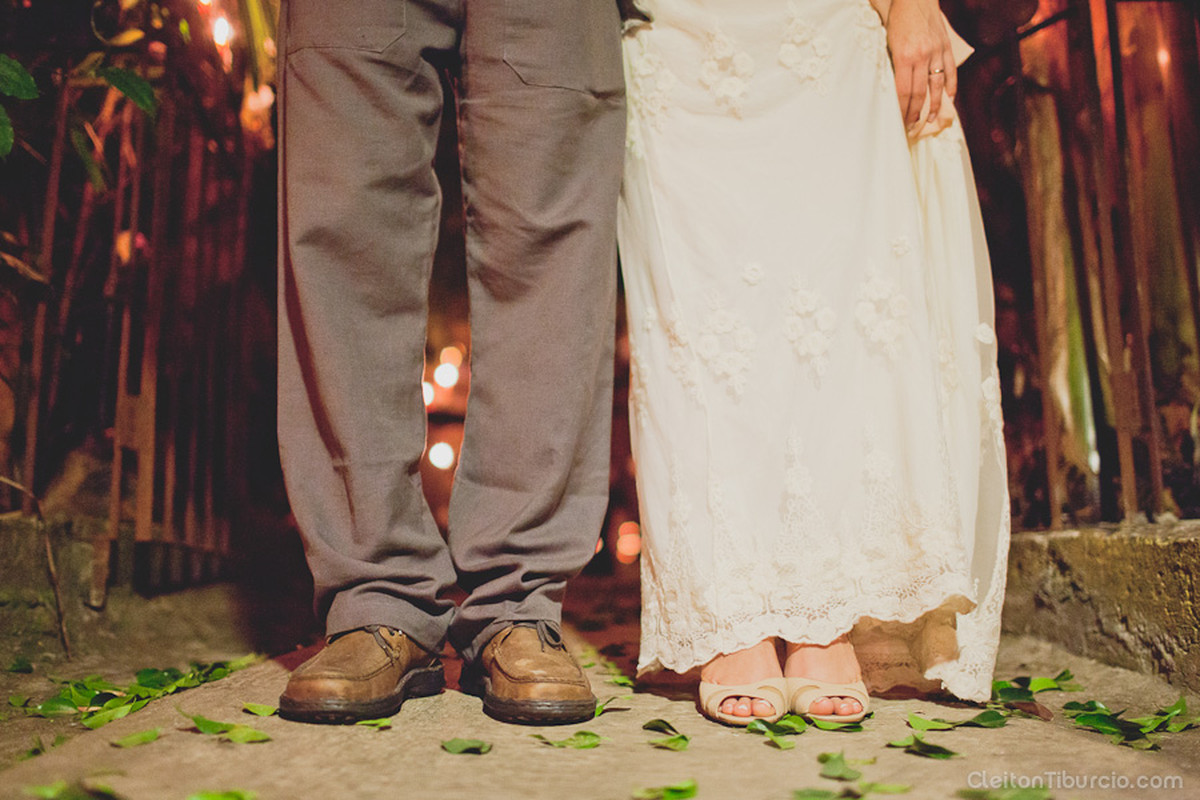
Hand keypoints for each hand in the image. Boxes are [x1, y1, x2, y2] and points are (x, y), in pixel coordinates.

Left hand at [884, 0, 955, 129]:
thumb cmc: (897, 19)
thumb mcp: (888, 42)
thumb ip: (892, 65)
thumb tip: (894, 91)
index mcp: (904, 56)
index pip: (904, 92)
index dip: (903, 111)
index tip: (900, 123)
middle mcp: (922, 56)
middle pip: (919, 93)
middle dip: (915, 113)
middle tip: (912, 128)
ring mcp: (937, 52)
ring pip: (937, 86)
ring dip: (935, 106)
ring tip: (931, 120)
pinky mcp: (946, 47)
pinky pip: (950, 71)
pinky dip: (950, 88)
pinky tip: (949, 100)